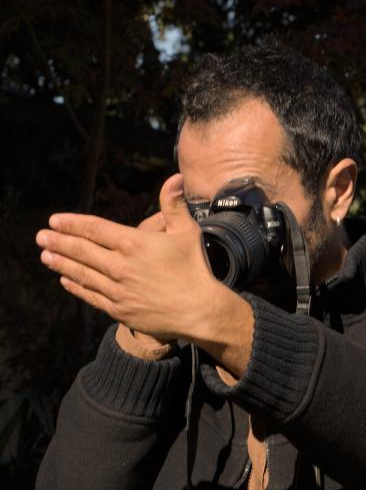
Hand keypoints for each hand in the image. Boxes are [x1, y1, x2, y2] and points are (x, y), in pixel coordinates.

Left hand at [37, 174, 254, 376]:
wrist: (200, 311)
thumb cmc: (196, 269)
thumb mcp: (187, 232)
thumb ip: (174, 205)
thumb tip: (174, 178)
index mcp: (133, 244)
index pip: (94, 229)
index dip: (72, 223)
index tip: (55, 220)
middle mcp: (120, 266)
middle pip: (81, 250)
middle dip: (58, 242)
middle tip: (41, 237)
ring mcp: (117, 289)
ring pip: (81, 273)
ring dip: (61, 263)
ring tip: (45, 256)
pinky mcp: (119, 309)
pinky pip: (91, 295)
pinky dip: (76, 286)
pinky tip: (66, 280)